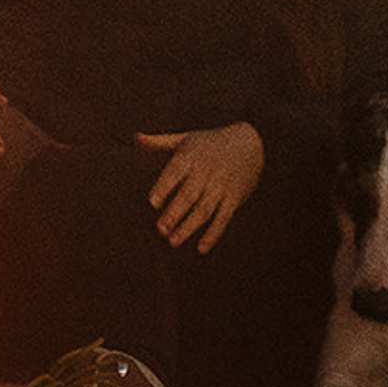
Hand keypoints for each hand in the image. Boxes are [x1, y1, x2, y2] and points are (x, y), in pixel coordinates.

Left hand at [137, 122, 264, 252]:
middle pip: (189, 194)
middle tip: (160, 229)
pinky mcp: (234, 197)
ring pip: (204, 209)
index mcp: (190, 157)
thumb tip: (137, 137)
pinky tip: (201, 248)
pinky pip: (223, 218)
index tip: (152, 203)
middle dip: (175, 212)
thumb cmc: (210, 143)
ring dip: (189, 227)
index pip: (175, 172)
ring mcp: (221, 185)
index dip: (164, 187)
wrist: (250, 142)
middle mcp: (206, 171)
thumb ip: (160, 142)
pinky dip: (213, 234)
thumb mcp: (186, 139)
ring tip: (172, 241)